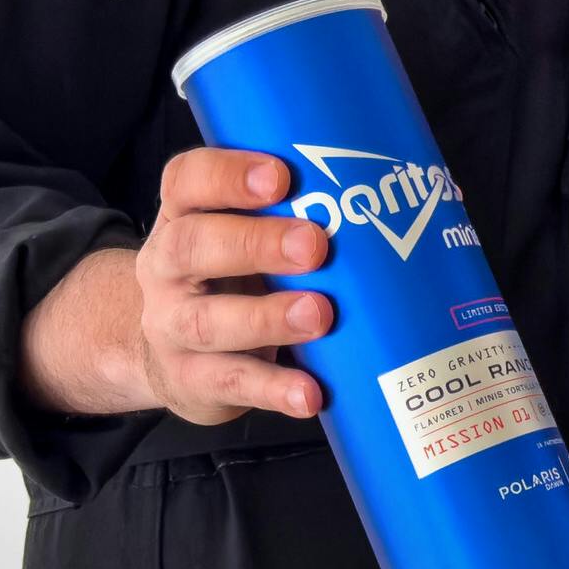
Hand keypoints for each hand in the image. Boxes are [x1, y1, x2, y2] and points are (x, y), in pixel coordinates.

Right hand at [133, 148, 332, 422]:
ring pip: (208, 321)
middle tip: (315, 244)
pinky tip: (309, 393)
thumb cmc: (233, 275)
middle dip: (256, 243)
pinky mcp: (192, 381)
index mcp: (184, 217)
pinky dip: (272, 389)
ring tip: (320, 314)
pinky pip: (230, 384)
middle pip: (192, 246)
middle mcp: (167, 268)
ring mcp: (172, 328)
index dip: (228, 175)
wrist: (172, 353)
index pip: (187, 181)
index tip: (281, 176)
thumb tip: (400, 197)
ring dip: (268, 318)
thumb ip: (296, 211)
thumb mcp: (246, 233)